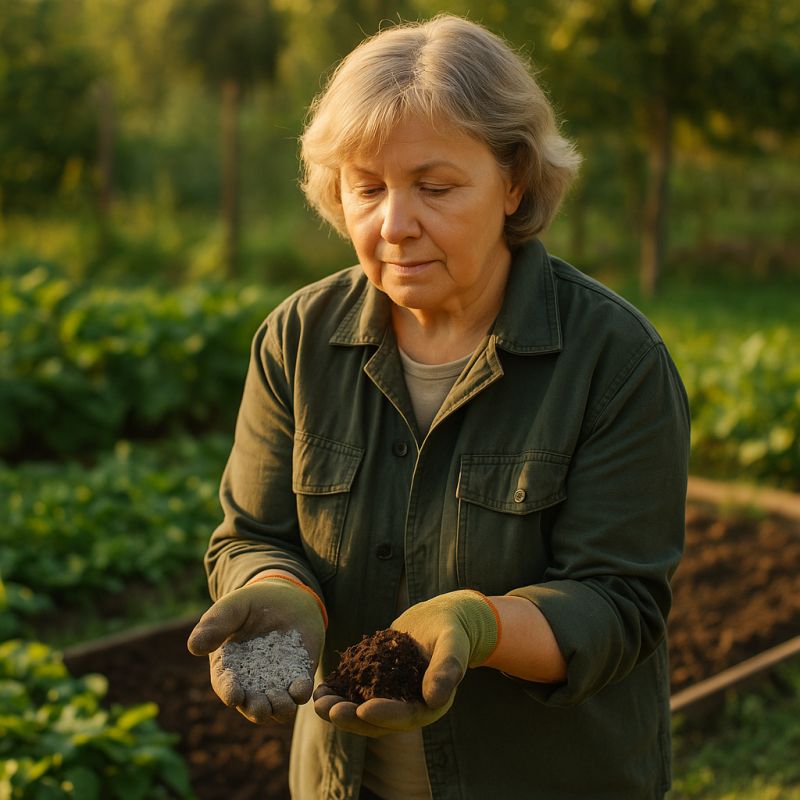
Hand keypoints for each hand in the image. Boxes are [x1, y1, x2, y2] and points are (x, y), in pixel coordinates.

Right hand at [187, 576, 325, 724]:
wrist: (285, 596)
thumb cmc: (250, 603)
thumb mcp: (231, 608)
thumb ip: (214, 625)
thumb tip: (194, 647)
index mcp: (228, 669)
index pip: (226, 686)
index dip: (229, 692)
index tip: (233, 695)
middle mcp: (251, 683)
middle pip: (252, 706)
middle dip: (255, 709)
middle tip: (260, 707)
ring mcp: (277, 682)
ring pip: (277, 709)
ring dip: (279, 709)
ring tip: (281, 699)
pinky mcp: (299, 676)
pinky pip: (300, 693)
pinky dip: (301, 693)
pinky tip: (301, 687)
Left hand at [313, 590, 497, 736]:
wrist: (442, 620)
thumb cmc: (451, 630)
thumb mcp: (453, 644)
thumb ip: (447, 668)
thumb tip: (435, 699)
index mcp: (430, 705)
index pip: (406, 715)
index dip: (385, 714)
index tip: (363, 710)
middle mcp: (410, 707)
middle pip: (379, 721)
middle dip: (352, 718)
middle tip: (329, 710)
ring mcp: (393, 697)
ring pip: (363, 711)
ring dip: (340, 710)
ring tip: (317, 703)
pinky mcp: (379, 684)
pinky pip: (357, 694)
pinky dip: (340, 693)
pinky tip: (321, 688)